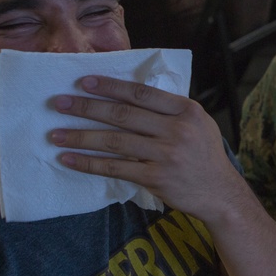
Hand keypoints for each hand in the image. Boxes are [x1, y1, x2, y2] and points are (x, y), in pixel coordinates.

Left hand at [50, 75, 250, 224]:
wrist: (220, 193)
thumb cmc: (205, 156)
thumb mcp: (198, 123)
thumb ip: (170, 110)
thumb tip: (131, 96)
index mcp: (186, 110)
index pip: (141, 93)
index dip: (110, 86)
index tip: (83, 82)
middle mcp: (176, 130)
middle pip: (122, 115)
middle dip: (86, 108)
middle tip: (59, 103)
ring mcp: (165, 154)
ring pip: (114, 141)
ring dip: (81, 137)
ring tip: (55, 134)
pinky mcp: (155, 178)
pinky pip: (115, 168)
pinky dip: (89, 163)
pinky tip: (70, 159)